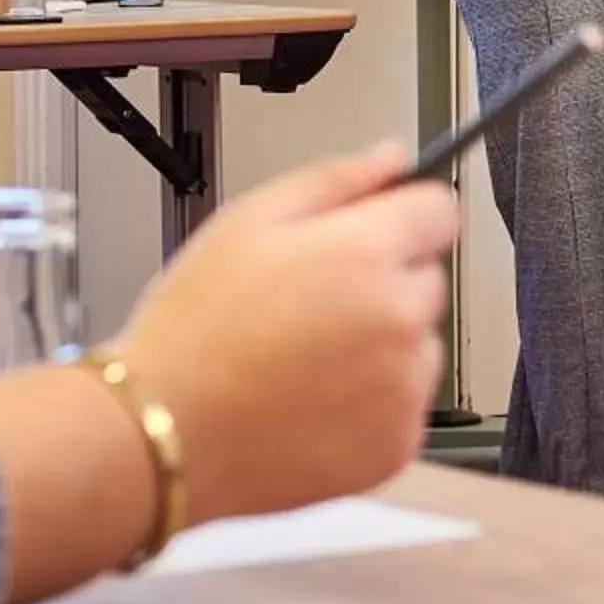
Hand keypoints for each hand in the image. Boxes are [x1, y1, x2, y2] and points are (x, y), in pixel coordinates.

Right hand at [113, 143, 458, 524]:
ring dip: (383, 346)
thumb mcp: (245, 223)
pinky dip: (372, 404)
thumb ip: (333, 181)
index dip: (405, 214)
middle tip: (310, 305)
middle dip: (384, 282)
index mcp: (366, 254)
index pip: (440, 210)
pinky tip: (311, 402)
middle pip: (427, 278)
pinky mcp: (397, 445)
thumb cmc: (192, 332)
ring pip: (419, 345)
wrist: (163, 436)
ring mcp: (404, 389)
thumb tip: (392, 158)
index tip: (376, 231)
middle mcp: (399, 320)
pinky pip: (405, 405)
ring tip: (303, 361)